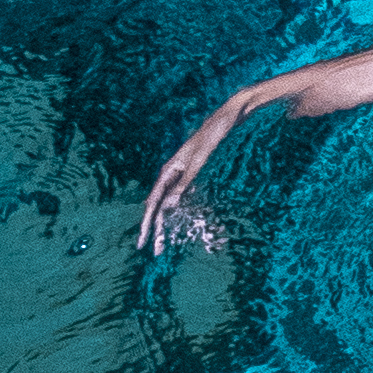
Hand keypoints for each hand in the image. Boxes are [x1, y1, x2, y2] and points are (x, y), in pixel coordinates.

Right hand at [138, 99, 253, 256]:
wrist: (229, 120)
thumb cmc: (213, 137)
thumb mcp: (198, 163)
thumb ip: (184, 185)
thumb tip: (167, 207)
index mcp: (170, 170)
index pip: (153, 203)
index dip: (148, 224)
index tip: (144, 242)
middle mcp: (174, 174)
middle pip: (160, 207)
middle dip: (156, 230)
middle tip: (154, 252)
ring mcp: (185, 175)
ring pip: (171, 204)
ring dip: (167, 224)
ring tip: (163, 245)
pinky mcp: (197, 176)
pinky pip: (185, 199)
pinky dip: (181, 213)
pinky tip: (181, 226)